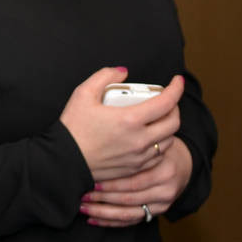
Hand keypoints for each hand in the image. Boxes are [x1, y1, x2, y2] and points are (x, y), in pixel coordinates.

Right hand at [58, 68, 183, 182]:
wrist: (64, 162)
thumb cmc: (72, 128)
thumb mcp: (83, 93)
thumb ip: (105, 76)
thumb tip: (123, 72)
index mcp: (130, 119)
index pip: (166, 102)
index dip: (176, 88)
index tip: (177, 81)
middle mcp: (140, 140)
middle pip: (174, 122)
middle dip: (175, 107)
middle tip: (166, 100)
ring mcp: (138, 157)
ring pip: (168, 141)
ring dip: (168, 127)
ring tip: (157, 118)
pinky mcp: (134, 168)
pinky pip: (157, 156)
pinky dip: (159, 144)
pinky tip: (149, 137)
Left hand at [79, 136, 192, 227]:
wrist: (181, 163)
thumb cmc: (158, 148)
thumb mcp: (151, 141)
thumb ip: (131, 144)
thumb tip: (99, 146)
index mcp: (164, 170)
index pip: (134, 181)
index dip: (111, 183)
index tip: (90, 179)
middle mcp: (165, 190)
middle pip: (129, 199)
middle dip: (102, 198)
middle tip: (82, 194)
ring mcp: (161, 205)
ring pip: (128, 214)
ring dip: (102, 212)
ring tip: (82, 207)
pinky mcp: (156, 213)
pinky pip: (131, 221)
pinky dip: (110, 222)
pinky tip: (92, 218)